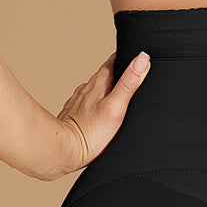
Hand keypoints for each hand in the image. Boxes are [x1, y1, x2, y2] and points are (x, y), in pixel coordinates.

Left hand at [50, 49, 150, 175]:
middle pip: (105, 74)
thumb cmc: (90, 133)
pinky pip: (88, 104)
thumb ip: (129, 82)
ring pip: (96, 89)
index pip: (113, 60)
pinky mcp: (74, 115)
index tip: (137, 54)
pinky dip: (97, 104)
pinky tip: (101, 113)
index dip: (127, 56)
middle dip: (119, 73)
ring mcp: (79, 102)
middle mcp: (86, 89)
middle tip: (133, 75)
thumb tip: (142, 58)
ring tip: (119, 95)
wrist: (64, 152)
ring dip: (107, 89)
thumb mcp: (117, 106)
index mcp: (98, 83)